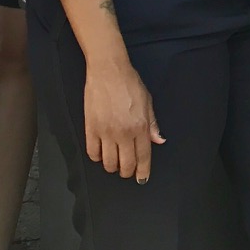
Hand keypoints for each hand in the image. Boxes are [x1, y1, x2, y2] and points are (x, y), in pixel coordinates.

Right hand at [84, 56, 163, 181]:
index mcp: (140, 126)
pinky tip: (101, 154)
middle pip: (125, 164)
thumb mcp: (147, 101)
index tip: (142, 178)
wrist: (108, 70)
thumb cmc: (129, 83)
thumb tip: (159, 141)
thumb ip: (152, 124)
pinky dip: (97, 157)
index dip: (143, 171)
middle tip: (127, 171)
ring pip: (108, 163)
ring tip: (114, 163)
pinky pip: (93, 152)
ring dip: (112, 167)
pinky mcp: (90, 128)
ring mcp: (106, 132)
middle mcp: (124, 132)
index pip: (143, 156)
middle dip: (127, 172)